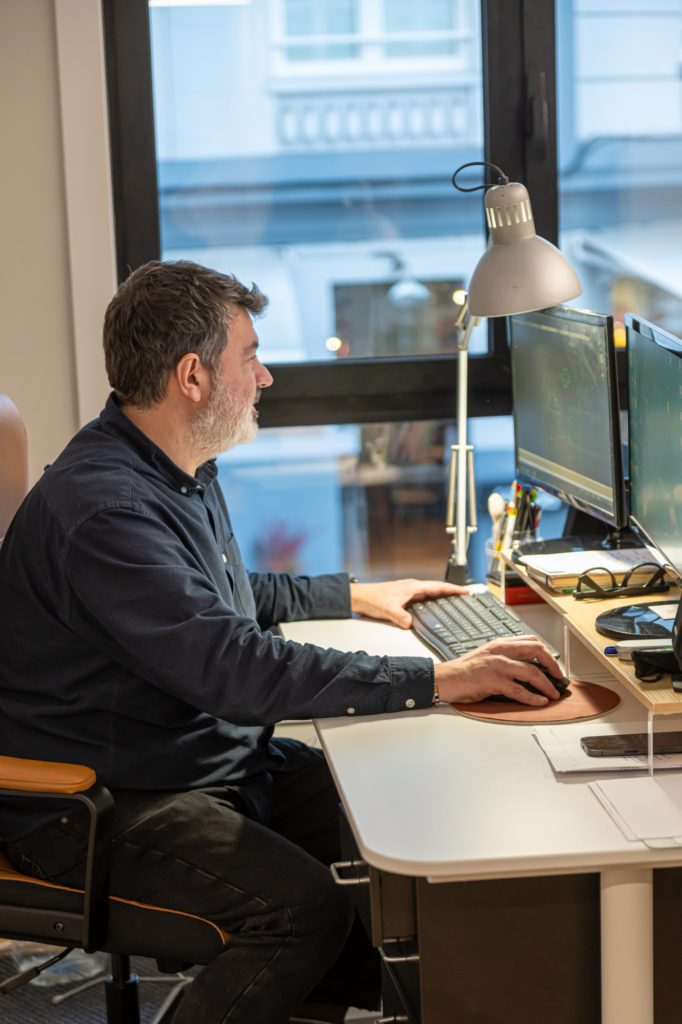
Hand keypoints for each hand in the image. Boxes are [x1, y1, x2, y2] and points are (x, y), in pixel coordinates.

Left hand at [350, 578, 467, 628]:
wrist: (360, 597)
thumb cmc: (372, 598)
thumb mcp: (388, 609)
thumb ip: (400, 616)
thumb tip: (410, 623)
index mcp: (412, 587)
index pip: (437, 587)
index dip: (453, 589)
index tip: (465, 591)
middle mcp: (412, 588)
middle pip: (436, 589)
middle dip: (451, 592)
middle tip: (465, 596)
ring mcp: (408, 593)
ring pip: (430, 594)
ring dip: (442, 596)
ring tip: (454, 601)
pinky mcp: (404, 598)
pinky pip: (423, 599)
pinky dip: (432, 602)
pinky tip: (433, 608)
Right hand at [433, 638, 564, 705]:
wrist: (445, 678)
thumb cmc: (464, 671)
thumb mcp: (487, 656)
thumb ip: (506, 657)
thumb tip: (528, 670)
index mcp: (500, 643)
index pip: (531, 641)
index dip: (546, 653)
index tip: (553, 665)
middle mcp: (501, 651)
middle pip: (537, 651)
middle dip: (553, 665)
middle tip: (558, 677)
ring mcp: (498, 665)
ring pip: (532, 672)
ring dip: (547, 685)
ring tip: (553, 694)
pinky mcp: (494, 681)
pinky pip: (520, 690)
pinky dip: (533, 697)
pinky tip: (540, 702)